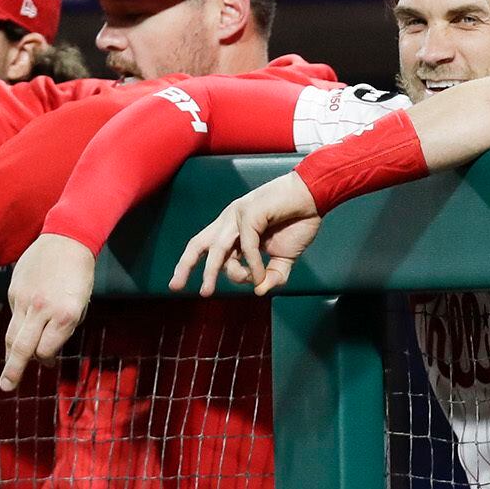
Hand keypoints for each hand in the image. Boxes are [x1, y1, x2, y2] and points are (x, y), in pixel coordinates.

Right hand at [1, 235, 96, 391]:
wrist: (66, 238)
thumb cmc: (79, 276)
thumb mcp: (80, 305)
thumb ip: (63, 330)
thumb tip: (46, 355)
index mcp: (64, 314)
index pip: (46, 350)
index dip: (47, 359)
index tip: (48, 362)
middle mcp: (42, 309)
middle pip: (22, 347)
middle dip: (14, 370)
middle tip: (7, 387)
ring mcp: (25, 299)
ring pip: (12, 335)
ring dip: (10, 356)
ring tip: (7, 374)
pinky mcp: (13, 291)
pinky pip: (13, 316)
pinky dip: (18, 327)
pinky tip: (24, 328)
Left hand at [172, 172, 323, 297]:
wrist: (314, 196)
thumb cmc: (299, 221)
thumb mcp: (284, 258)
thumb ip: (273, 276)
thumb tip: (260, 291)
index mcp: (233, 229)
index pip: (206, 248)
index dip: (194, 265)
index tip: (187, 287)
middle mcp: (229, 221)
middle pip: (199, 244)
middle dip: (185, 266)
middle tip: (175, 287)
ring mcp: (237, 216)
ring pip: (217, 249)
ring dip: (210, 272)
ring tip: (207, 292)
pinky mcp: (249, 213)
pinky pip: (245, 246)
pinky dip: (253, 264)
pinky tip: (261, 275)